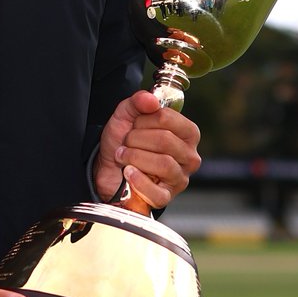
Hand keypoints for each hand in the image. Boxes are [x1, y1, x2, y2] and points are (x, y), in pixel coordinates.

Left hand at [93, 90, 201, 214]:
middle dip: (136, 139)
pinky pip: (157, 192)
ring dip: (135, 157)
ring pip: (163, 164)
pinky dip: (138, 180)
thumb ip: (137, 102)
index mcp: (187, 133)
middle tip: (126, 142)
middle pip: (165, 140)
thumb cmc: (124, 142)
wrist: (108, 168)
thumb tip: (151, 99)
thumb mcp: (126, 115)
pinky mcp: (166, 197)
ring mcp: (180, 178)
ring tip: (124, 156)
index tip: (134, 125)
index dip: (143, 120)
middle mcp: (189, 155)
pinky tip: (128, 172)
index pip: (167, 118)